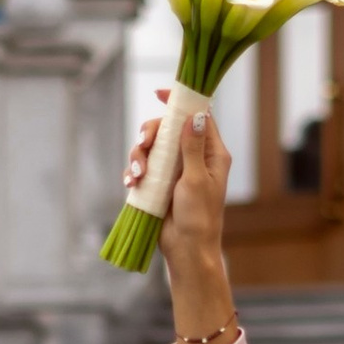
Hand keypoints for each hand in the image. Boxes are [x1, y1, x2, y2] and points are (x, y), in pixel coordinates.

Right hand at [136, 90, 237, 337]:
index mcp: (212, 154)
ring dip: (139, 156)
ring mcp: (174, 171)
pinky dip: (134, 173)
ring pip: (151, 148)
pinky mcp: (158, 184)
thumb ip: (193, 147)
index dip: (180, 102)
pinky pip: (141, 168)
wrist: (186, 250)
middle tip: (144, 143)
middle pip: (167, 129)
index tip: (159, 93)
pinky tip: (132, 184)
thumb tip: (195, 116)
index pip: (198, 117)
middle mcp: (193, 158)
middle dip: (151, 133)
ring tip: (138, 175)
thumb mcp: (196, 179)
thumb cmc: (199, 217)